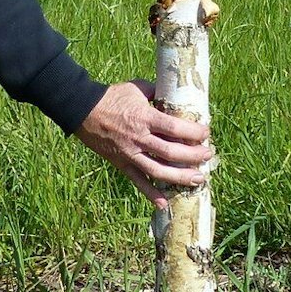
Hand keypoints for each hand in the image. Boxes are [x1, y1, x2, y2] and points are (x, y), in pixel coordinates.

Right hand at [74, 81, 213, 207]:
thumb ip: (156, 92)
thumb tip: (173, 95)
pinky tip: (164, 204)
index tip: (206, 134)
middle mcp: (139, 138)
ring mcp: (130, 154)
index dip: (194, 133)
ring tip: (198, 179)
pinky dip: (151, 194)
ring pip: (159, 170)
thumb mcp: (137, 88)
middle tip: (208, 155)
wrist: (82, 110)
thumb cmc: (112, 96)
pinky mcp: (122, 164)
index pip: (175, 128)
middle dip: (193, 156)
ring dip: (180, 177)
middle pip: (171, 152)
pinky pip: (138, 181)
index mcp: (145, 118)